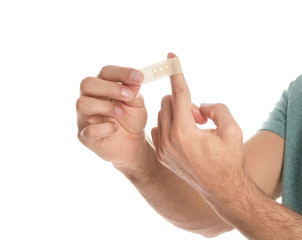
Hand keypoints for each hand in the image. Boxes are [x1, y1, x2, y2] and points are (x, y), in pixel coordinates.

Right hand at [76, 66, 147, 167]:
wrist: (133, 145)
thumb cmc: (132, 120)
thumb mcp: (137, 104)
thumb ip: (134, 91)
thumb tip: (134, 80)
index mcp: (102, 87)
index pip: (105, 72)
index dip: (121, 72)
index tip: (139, 77)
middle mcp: (89, 99)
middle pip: (87, 83)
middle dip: (110, 87)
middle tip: (128, 95)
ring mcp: (84, 118)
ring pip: (82, 104)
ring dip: (105, 106)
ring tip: (120, 113)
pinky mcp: (85, 136)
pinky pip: (89, 130)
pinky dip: (105, 128)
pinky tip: (116, 128)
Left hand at [151, 53, 243, 198]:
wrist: (222, 189)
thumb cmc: (230, 160)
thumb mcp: (232, 129)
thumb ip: (216, 108)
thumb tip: (200, 105)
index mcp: (184, 132)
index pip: (179, 94)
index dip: (176, 73)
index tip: (171, 56)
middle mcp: (168, 140)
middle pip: (167, 102)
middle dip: (183, 102)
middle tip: (200, 116)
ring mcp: (162, 149)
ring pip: (162, 115)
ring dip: (177, 114)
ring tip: (194, 128)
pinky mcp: (160, 155)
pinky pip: (158, 128)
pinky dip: (169, 125)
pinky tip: (184, 137)